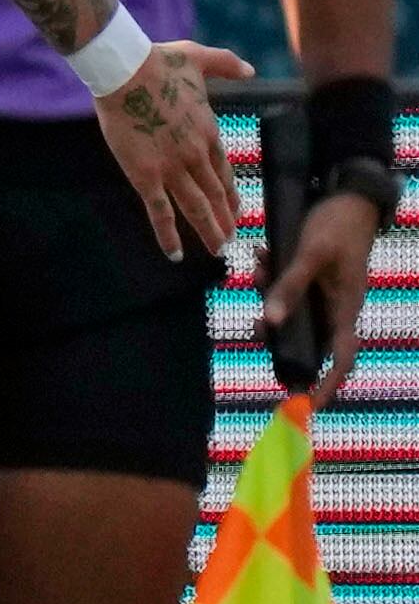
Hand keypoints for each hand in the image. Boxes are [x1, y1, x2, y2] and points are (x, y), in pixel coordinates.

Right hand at [95, 41, 251, 258]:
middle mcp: (196, 155)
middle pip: (217, 195)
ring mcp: (173, 168)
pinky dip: (168, 235)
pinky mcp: (146, 175)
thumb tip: (251, 69)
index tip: (237, 211)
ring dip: (209, 231)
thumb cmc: (158, 61)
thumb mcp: (198, 57)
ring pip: (197, 207)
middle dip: (225, 220)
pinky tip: (175, 254)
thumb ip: (227, 64)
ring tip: (218, 250)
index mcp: (209, 131)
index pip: (225, 172)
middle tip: (232, 240)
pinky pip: (160, 211)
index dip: (232, 195)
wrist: (126, 71)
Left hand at [263, 191, 377, 405]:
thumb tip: (269, 323)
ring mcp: (326, 293)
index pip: (339, 358)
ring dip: (270, 296)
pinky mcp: (314, 278)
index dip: (326, 384)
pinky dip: (273, 277)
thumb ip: (289, 287)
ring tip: (257, 270)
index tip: (307, 406)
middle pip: (308, 338)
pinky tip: (260, 255)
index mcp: (345, 308)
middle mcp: (337, 306)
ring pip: (292, 310)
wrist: (349, 196)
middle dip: (280, 337)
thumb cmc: (337, 226)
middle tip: (254, 331)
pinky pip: (288, 288)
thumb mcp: (310, 256)